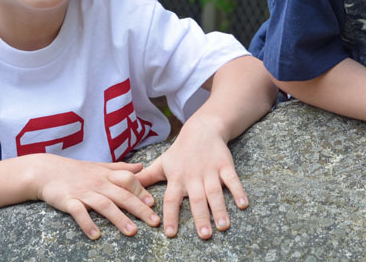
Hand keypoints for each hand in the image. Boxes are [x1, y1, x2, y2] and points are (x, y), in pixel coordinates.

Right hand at [32, 156, 159, 238]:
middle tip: (153, 221)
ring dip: (119, 218)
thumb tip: (141, 167)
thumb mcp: (100, 166)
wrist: (46, 170)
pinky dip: (88, 223)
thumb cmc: (76, 170)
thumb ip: (121, 168)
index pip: (129, 180)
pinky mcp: (68, 200)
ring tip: (132, 232)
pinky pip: (79, 212)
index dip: (141, 191)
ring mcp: (83, 192)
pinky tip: (96, 235)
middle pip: (122, 195)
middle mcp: (97, 182)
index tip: (153, 204)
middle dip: (139, 208)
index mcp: (106, 174)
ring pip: (104, 204)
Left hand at [136, 116, 247, 238]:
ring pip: (215, 192)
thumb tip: (122, 187)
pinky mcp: (225, 165)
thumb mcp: (162, 163)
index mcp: (176, 178)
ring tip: (223, 226)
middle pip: (196, 199)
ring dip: (220, 209)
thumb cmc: (180, 151)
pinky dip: (238, 191)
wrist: (202, 129)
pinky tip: (243, 205)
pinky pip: (232, 180)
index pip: (171, 199)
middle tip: (204, 236)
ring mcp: (210, 171)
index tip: (170, 233)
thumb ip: (145, 178)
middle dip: (200, 217)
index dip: (170, 215)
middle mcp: (193, 176)